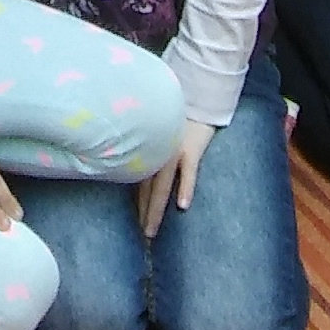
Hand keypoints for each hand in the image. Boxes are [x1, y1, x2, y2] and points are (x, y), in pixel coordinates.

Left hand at [136, 117, 217, 234]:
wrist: (195, 92)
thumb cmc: (176, 112)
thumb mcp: (158, 127)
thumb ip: (149, 143)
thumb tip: (135, 161)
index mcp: (149, 149)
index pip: (138, 180)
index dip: (136, 201)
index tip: (133, 222)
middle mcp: (157, 152)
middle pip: (146, 188)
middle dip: (143, 212)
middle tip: (140, 237)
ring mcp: (173, 151)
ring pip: (161, 185)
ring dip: (155, 209)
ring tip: (151, 231)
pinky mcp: (191, 148)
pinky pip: (188, 172)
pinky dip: (185, 188)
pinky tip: (182, 207)